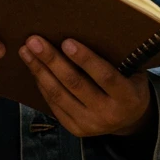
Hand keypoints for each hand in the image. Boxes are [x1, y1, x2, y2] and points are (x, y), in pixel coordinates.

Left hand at [19, 36, 153, 136]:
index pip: (105, 76)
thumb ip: (116, 59)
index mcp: (128, 97)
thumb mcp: (133, 71)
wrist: (131, 119)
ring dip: (40, 71)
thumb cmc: (129, 83)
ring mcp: (90, 124)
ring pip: (59, 95)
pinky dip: (42, 85)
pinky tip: (34, 68)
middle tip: (34, 41)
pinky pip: (54, 105)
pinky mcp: (76, 129)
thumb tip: (86, 30)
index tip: (66, 41)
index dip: (85, 59)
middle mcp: (108, 114)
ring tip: (26, 51)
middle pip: (75, 84)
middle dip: (52, 61)